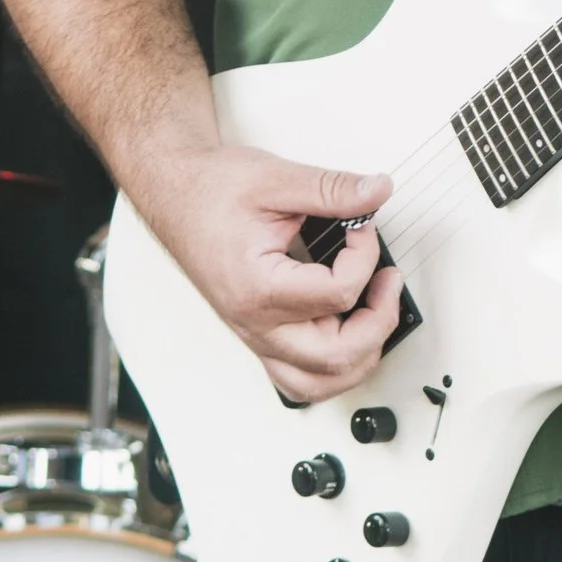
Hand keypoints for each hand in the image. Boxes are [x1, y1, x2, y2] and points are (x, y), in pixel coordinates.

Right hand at [131, 139, 403, 394]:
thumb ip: (331, 190)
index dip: (365, 257)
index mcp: (258, 288)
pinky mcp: (259, 333)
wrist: (174, 193)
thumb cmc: (210, 190)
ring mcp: (256, 334)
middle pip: (334, 358)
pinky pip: (301, 376)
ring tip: (376, 313)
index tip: (362, 227)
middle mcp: (255, 323)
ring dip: (360, 356)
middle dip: (379, 321)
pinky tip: (350, 332)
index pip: (337, 294)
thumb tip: (376, 192)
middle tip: (388, 280)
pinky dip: (334, 366)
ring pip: (318, 383)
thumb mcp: (275, 178)